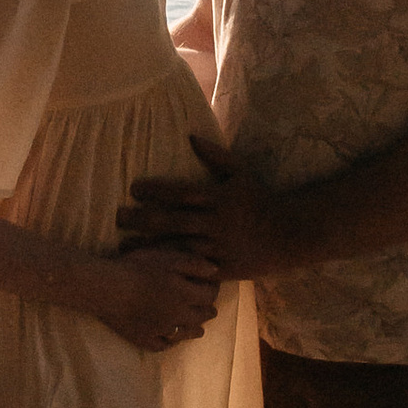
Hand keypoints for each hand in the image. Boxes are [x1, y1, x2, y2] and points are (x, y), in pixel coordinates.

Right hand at [90, 241, 220, 352]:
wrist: (109, 289)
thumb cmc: (139, 268)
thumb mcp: (169, 257)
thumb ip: (195, 263)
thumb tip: (216, 271)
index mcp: (186, 294)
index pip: (210, 295)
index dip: (213, 289)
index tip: (210, 285)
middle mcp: (179, 316)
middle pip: (202, 317)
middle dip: (207, 309)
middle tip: (205, 305)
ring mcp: (162, 331)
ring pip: (187, 334)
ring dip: (194, 328)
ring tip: (195, 325)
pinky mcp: (145, 340)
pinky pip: (164, 345)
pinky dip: (170, 341)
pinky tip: (170, 337)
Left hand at [116, 136, 288, 280]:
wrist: (288, 234)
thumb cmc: (259, 199)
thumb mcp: (241, 173)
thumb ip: (216, 155)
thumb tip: (191, 136)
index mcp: (218, 198)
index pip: (181, 193)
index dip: (157, 191)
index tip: (134, 189)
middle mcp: (216, 223)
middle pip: (173, 221)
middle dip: (143, 219)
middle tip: (118, 217)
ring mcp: (219, 248)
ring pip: (178, 248)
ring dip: (149, 248)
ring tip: (123, 249)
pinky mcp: (223, 269)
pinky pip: (194, 270)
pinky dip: (173, 271)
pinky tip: (152, 272)